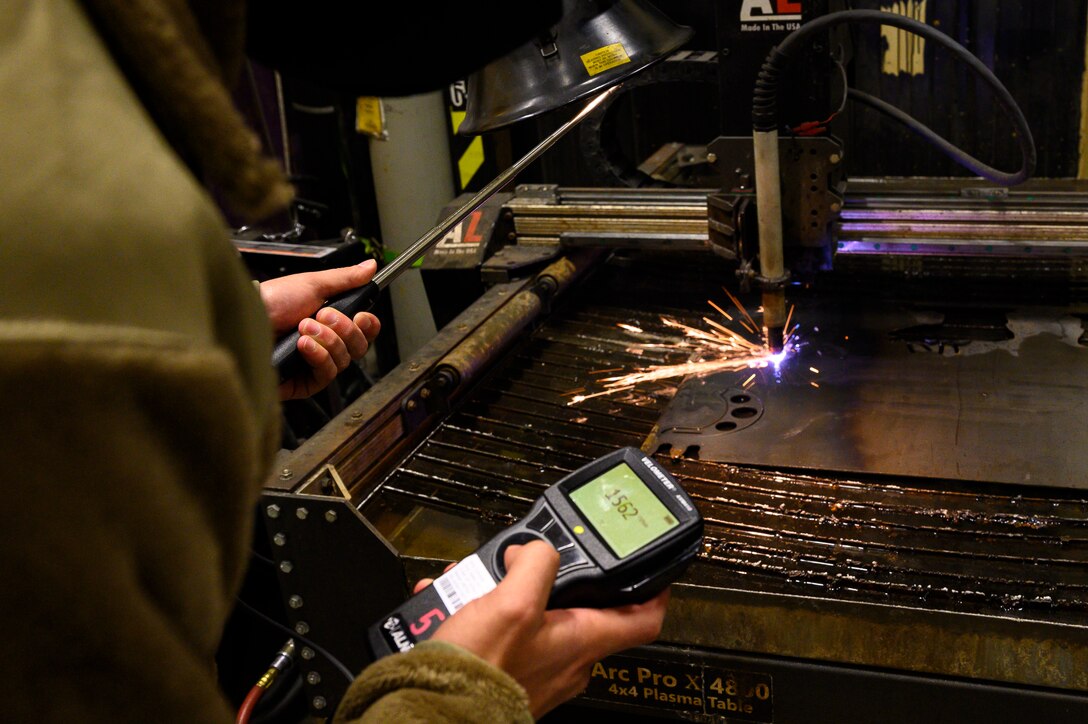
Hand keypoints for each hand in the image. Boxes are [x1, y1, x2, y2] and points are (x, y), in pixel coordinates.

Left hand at [258, 260, 381, 399]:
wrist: (247, 318)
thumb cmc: (272, 301)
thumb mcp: (312, 283)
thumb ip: (345, 279)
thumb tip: (370, 266)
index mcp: (331, 321)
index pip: (364, 331)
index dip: (368, 325)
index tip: (362, 316)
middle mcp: (325, 343)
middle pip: (358, 347)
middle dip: (344, 329)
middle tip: (322, 315)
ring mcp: (315, 363)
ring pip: (344, 360)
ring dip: (327, 340)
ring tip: (303, 327)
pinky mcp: (304, 382)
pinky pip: (327, 374)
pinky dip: (319, 357)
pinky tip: (303, 345)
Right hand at [426, 541, 668, 717]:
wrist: (433, 712)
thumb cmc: (481, 671)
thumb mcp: (514, 602)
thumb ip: (535, 564)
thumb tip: (534, 550)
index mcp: (583, 641)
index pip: (644, 618)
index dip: (654, 588)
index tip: (653, 568)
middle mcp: (568, 660)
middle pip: (578, 606)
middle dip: (546, 577)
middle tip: (520, 563)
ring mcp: (537, 669)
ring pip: (532, 614)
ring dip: (502, 591)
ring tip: (473, 581)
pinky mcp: (506, 673)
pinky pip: (501, 632)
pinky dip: (479, 612)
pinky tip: (453, 602)